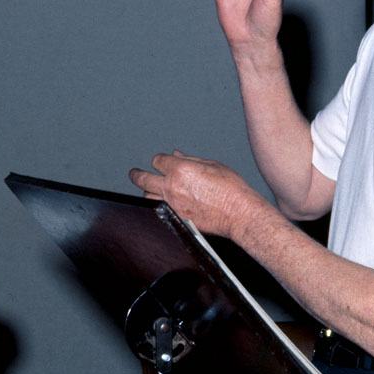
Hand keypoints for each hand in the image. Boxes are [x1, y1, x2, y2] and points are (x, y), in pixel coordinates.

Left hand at [129, 150, 260, 240]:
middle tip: (134, 173)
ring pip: (147, 196)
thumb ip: (190, 159)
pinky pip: (159, 209)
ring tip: (148, 188)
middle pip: (143, 178)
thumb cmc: (231, 189)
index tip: (161, 161)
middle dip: (136, 174)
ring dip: (147, 191)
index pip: (158, 161)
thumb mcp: (212, 165)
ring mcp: (172, 204)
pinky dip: (157, 205)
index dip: (159, 160)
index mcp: (181, 169)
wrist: (238, 213)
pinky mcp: (176, 218)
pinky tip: (159, 203)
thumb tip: (177, 154)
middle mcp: (172, 187)